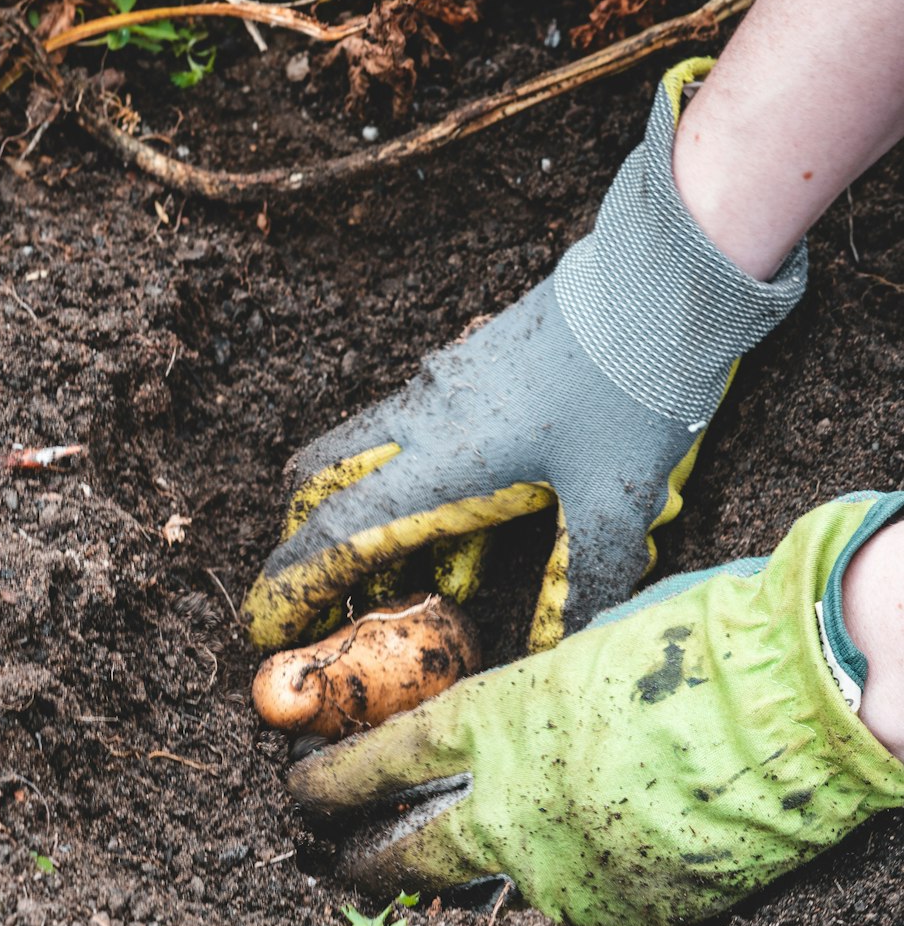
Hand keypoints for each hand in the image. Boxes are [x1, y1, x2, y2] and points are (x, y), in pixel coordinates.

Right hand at [244, 59, 805, 652]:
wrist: (663, 278)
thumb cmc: (633, 386)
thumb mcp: (616, 500)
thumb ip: (585, 579)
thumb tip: (565, 648)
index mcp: (441, 456)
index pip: (338, 530)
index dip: (292, 585)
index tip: (261, 626)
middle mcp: (423, 416)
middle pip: (321, 478)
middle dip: (304, 541)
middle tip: (320, 595)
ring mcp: (444, 385)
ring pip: (365, 452)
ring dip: (365, 515)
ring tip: (407, 582)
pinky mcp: (472, 368)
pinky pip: (414, 434)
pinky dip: (413, 486)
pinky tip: (470, 528)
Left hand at [287, 493, 903, 925]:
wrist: (804, 704)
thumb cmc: (705, 642)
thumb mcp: (596, 644)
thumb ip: (546, 688)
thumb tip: (533, 709)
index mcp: (501, 720)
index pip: (387, 758)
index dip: (335, 777)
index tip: (300, 790)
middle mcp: (517, 805)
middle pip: (410, 847)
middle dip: (362, 859)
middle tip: (331, 864)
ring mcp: (571, 867)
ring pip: (494, 886)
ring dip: (472, 877)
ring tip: (459, 876)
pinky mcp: (629, 911)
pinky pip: (581, 900)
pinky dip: (574, 880)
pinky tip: (592, 859)